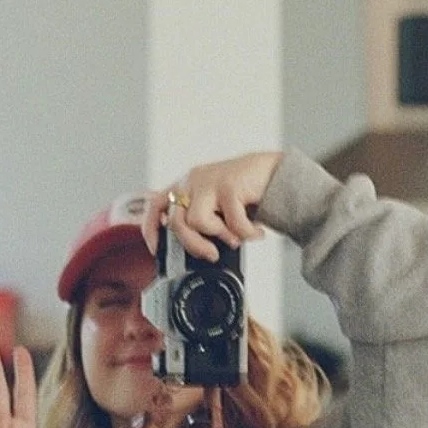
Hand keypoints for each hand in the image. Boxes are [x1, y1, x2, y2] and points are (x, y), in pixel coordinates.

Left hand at [142, 151, 282, 261]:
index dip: (151, 229)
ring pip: (197, 222)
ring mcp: (209, 181)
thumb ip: (202, 219)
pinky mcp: (229, 186)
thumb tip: (196, 250)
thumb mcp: (216, 205)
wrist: (276, 173)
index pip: (155, 204)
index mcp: (186, 184)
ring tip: (237, 237)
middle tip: (213, 254)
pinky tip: (256, 232)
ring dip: (221, 236)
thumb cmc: (246, 193)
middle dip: (194, 246)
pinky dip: (247, 234)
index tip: (156, 250)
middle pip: (175, 222)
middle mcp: (192, 180)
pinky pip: (232, 223)